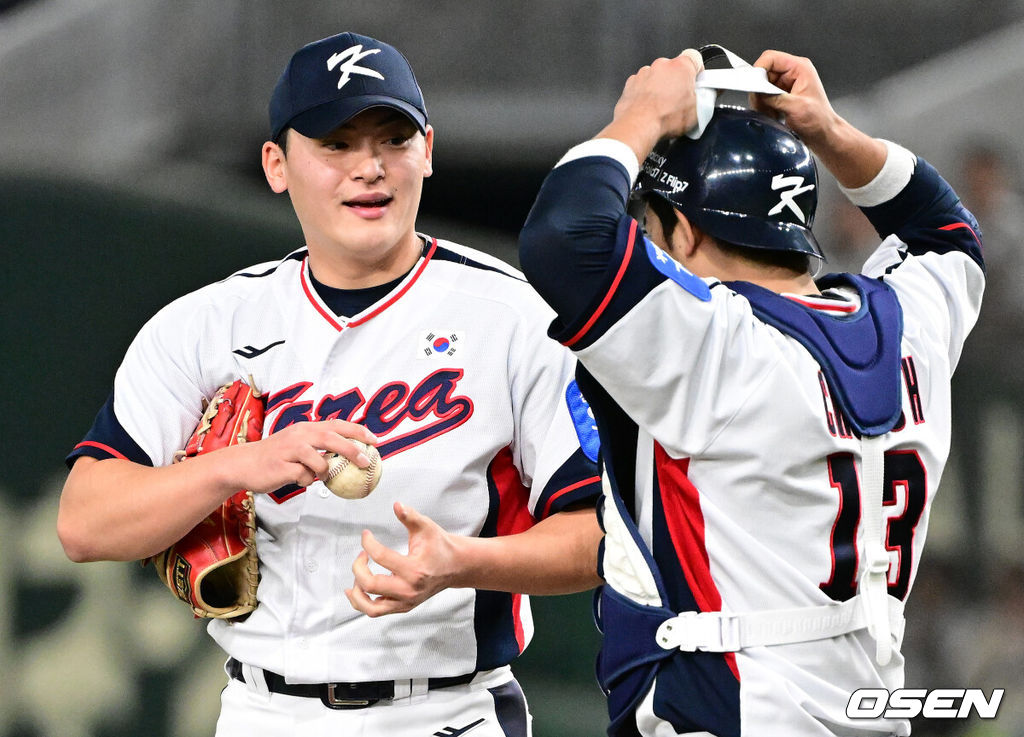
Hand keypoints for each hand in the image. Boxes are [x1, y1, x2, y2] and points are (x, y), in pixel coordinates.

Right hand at [228, 419, 378, 494]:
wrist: (244, 464)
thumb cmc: (275, 457)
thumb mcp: (298, 446)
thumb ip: (318, 448)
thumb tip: (343, 457)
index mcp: (306, 428)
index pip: (337, 425)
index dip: (358, 431)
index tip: (375, 440)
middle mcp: (300, 435)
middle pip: (332, 438)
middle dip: (352, 449)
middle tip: (366, 462)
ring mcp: (290, 450)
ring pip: (320, 460)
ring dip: (324, 471)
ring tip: (319, 476)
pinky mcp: (283, 466)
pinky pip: (304, 477)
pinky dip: (306, 481)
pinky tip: (298, 480)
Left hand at [345, 502, 459, 616]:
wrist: (455, 566)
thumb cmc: (440, 546)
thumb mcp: (427, 527)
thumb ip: (410, 516)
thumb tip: (396, 505)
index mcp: (414, 570)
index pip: (380, 557)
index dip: (368, 542)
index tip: (366, 534)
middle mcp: (409, 590)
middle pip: (370, 584)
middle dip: (358, 567)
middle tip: (361, 555)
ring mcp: (405, 602)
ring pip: (370, 607)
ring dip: (356, 591)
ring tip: (358, 575)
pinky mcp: (403, 607)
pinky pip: (376, 611)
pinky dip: (362, 602)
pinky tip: (358, 588)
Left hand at [597, 49, 703, 163]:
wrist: (638, 127)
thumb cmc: (665, 118)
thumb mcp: (698, 112)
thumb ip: (706, 98)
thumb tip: (709, 94)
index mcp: (681, 66)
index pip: (695, 57)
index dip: (697, 70)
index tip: (696, 82)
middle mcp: (662, 65)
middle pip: (674, 68)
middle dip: (677, 82)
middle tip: (680, 100)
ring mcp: (644, 73)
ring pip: (657, 77)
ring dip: (660, 88)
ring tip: (662, 108)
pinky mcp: (631, 83)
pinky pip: (642, 85)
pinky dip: (645, 94)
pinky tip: (649, 109)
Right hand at [750, 50, 839, 148]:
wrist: (823, 135)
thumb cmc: (819, 120)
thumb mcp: (796, 107)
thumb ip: (775, 97)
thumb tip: (756, 92)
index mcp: (800, 68)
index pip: (771, 58)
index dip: (759, 69)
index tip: (752, 84)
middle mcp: (792, 73)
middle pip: (764, 73)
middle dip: (759, 90)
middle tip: (761, 105)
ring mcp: (786, 84)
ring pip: (761, 86)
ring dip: (761, 100)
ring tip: (769, 113)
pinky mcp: (781, 95)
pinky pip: (764, 96)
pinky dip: (763, 106)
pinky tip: (771, 115)